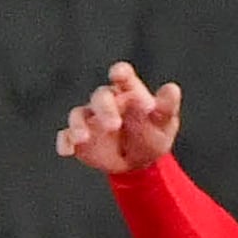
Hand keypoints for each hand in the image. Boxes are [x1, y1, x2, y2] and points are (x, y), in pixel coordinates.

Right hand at [53, 63, 183, 174]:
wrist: (138, 163)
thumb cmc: (152, 134)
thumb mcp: (164, 123)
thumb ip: (166, 107)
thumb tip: (172, 89)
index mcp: (128, 91)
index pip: (122, 76)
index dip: (120, 73)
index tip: (119, 75)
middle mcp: (106, 101)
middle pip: (100, 97)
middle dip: (105, 109)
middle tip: (114, 125)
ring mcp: (90, 119)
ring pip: (78, 115)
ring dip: (78, 125)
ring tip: (83, 138)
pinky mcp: (79, 139)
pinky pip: (67, 137)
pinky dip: (65, 142)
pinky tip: (66, 151)